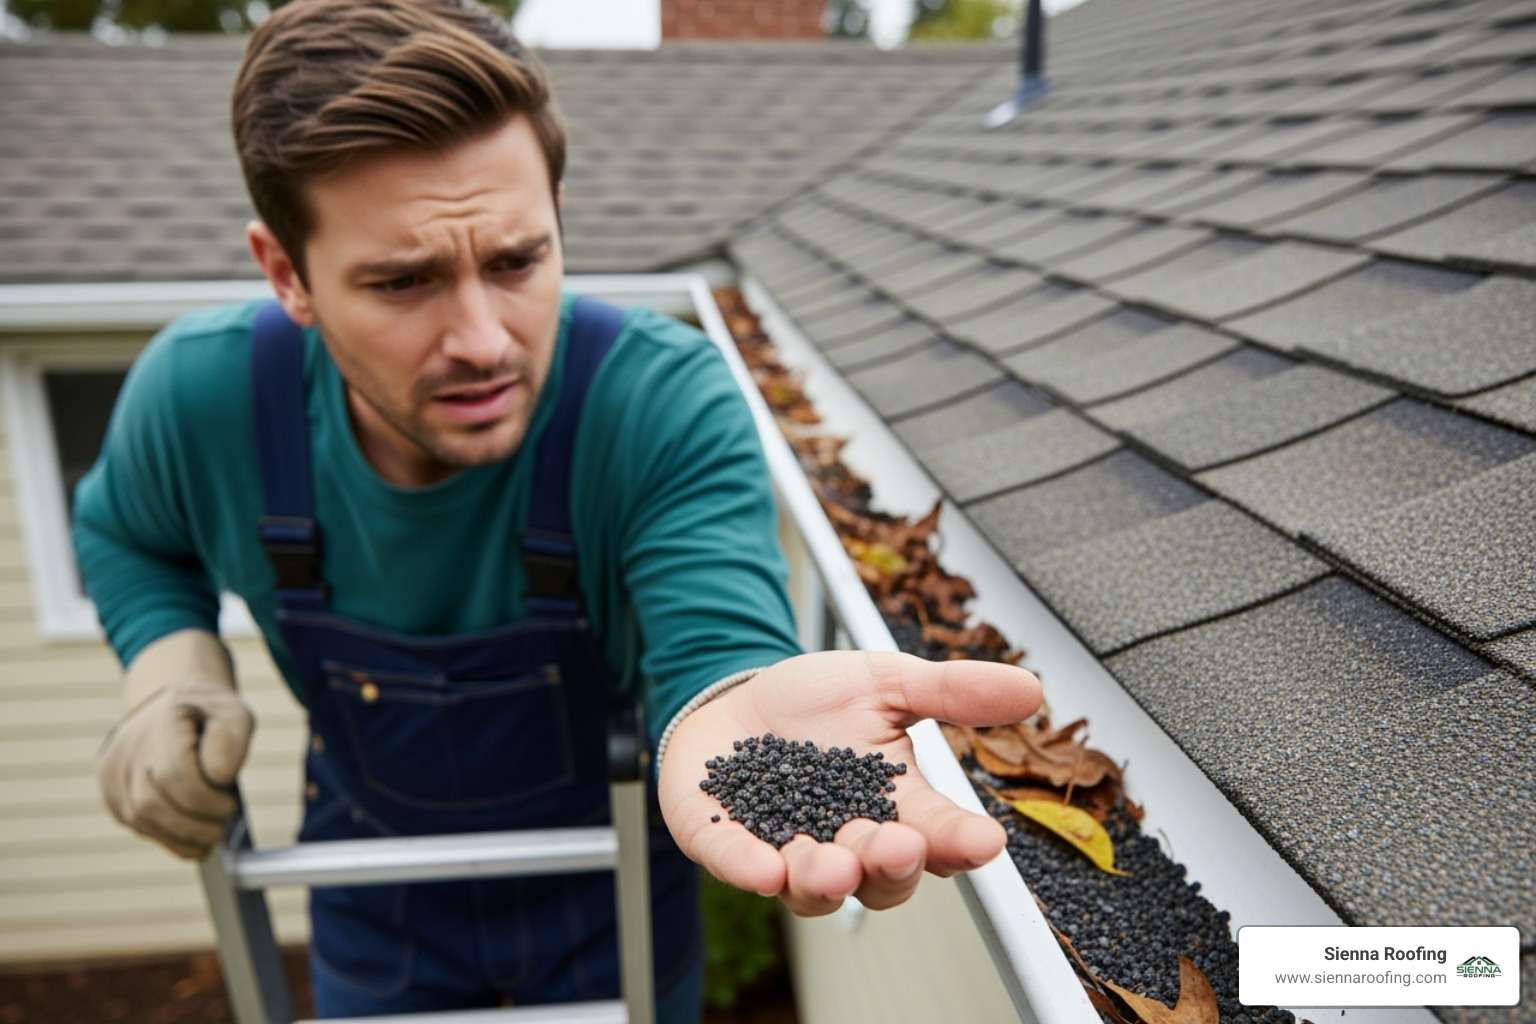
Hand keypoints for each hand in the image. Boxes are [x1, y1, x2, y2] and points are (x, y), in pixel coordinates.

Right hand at [96, 630, 254, 858]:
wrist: (174, 706)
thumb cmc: (210, 715)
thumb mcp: (234, 713)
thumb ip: (231, 739)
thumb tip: (218, 777)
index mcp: (164, 719)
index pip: (174, 774)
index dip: (205, 799)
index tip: (230, 806)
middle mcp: (130, 744)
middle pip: (152, 802)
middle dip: (192, 824)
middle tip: (220, 829)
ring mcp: (114, 768)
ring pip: (139, 818)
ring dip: (179, 836)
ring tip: (209, 837)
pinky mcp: (110, 789)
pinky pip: (133, 823)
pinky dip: (165, 838)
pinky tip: (190, 840)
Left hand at [658, 650, 1040, 915]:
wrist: (738, 697)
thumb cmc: (818, 702)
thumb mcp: (887, 683)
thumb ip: (950, 692)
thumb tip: (1029, 688)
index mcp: (895, 807)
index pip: (939, 835)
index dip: (962, 843)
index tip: (984, 841)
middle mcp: (847, 841)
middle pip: (881, 877)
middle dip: (891, 865)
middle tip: (900, 846)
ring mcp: (786, 849)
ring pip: (814, 887)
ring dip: (826, 880)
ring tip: (833, 866)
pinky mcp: (727, 844)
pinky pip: (739, 866)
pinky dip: (751, 869)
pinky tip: (761, 869)